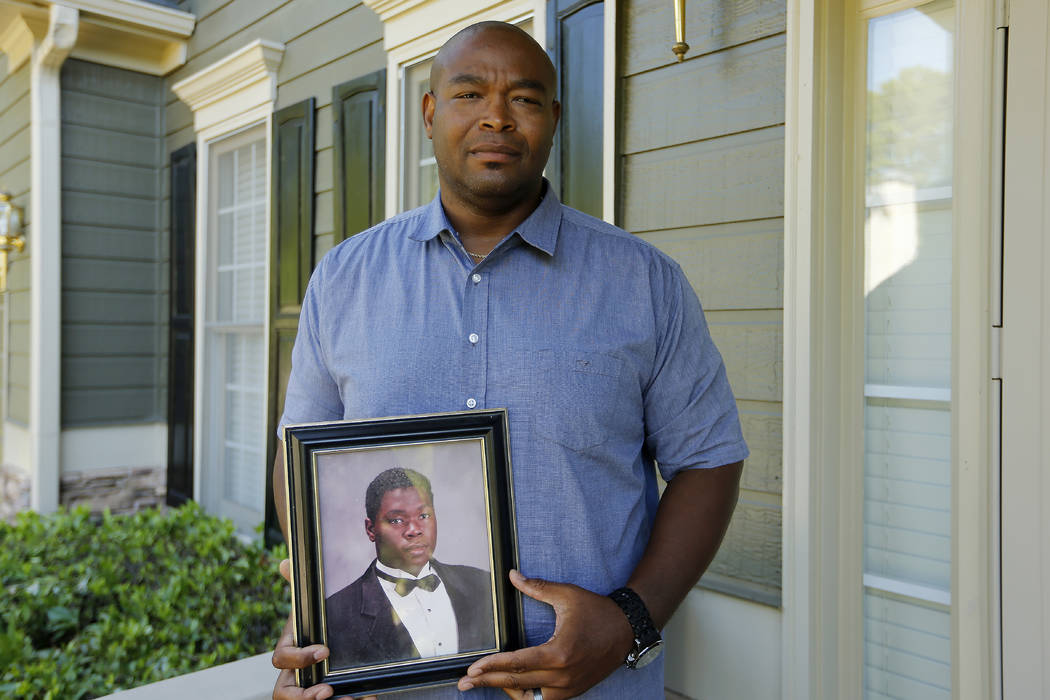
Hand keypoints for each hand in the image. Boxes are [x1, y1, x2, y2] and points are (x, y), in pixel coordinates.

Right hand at [272, 559, 376, 699]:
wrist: (331, 641)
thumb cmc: (315, 625)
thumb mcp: (310, 605)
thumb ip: (299, 585)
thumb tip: (285, 561)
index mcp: (289, 651)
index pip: (281, 659)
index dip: (298, 658)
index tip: (324, 650)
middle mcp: (294, 674)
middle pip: (284, 693)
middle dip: (302, 697)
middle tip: (326, 691)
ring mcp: (307, 688)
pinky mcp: (324, 695)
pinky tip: (365, 699)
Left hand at [457, 570, 633, 698]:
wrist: (627, 629)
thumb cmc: (598, 611)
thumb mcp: (567, 595)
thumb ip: (537, 588)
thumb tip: (512, 576)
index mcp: (559, 653)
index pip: (517, 664)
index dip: (491, 667)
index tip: (472, 669)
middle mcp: (563, 676)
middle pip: (517, 684)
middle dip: (488, 683)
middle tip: (464, 684)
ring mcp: (569, 687)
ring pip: (530, 698)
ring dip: (507, 691)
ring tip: (488, 682)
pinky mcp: (573, 691)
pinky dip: (527, 695)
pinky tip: (513, 687)